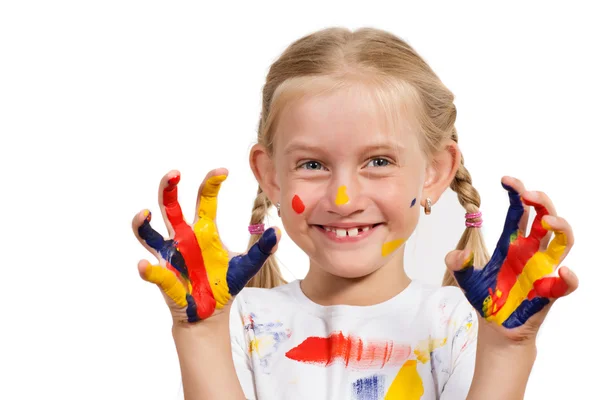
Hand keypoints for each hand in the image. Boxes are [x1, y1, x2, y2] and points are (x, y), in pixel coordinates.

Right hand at [132, 168, 280, 323]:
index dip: (211, 182)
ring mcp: (170, 255)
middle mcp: (183, 237)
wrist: (211, 313)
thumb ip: (262, 250)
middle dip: (169, 188)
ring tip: (144, 214)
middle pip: (170, 206)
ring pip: (148, 234)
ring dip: (142, 223)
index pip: (204, 199)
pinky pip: (154, 272)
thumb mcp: (247, 266)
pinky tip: (144, 267)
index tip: (222, 171)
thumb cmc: (224, 284)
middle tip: (175, 173)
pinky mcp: (163, 277)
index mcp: (204, 230)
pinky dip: (148, 271)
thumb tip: (278, 232)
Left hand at [445, 176, 577, 340]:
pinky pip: (566, 283)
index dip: (516, 193)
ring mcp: (542, 269)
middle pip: (545, 217)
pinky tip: (563, 272)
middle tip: (527, 194)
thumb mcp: (463, 277)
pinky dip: (569, 278)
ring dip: (561, 227)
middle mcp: (530, 251)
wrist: (494, 326)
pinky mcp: (549, 292)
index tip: (506, 180)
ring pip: (564, 242)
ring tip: (547, 221)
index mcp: (511, 243)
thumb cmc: (485, 297)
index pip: (519, 211)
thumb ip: (456, 262)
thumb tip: (460, 253)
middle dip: (540, 201)